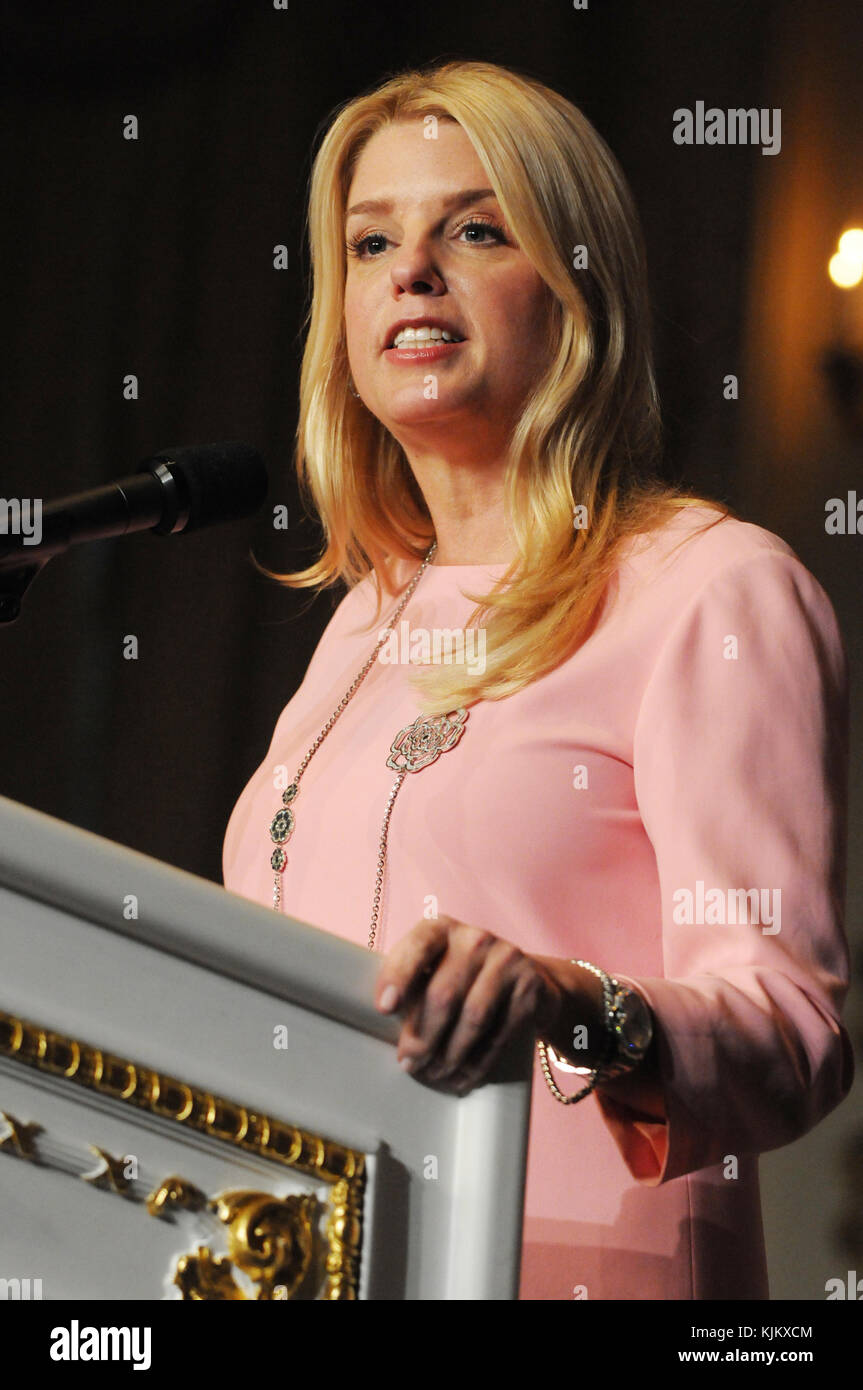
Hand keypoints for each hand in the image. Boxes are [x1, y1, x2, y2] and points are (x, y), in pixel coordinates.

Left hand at [373, 915, 570, 1094]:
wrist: (528, 979)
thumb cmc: (465, 979)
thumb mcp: (438, 969)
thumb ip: (414, 986)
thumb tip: (391, 1027)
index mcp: (443, 929)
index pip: (418, 947)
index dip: (398, 976)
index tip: (384, 1008)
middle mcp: (475, 938)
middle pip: (443, 993)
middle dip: (422, 1036)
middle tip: (410, 1063)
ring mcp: (506, 959)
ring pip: (473, 1016)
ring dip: (449, 1054)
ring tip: (434, 1074)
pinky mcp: (529, 987)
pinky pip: (499, 1033)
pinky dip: (478, 1062)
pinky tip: (462, 1078)